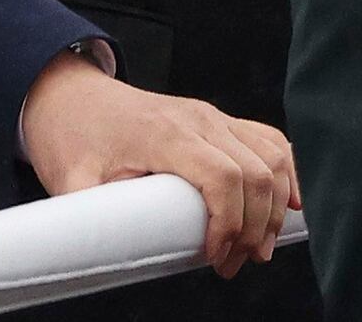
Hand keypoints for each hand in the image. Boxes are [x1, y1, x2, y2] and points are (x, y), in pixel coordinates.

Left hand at [16, 53, 295, 275]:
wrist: (72, 96)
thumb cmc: (73, 136)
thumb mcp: (70, 180)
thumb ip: (88, 217)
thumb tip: (98, 257)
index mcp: (165, 134)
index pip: (223, 176)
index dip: (229, 223)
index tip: (214, 257)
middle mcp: (198, 119)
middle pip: (256, 171)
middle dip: (257, 226)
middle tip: (236, 264)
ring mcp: (212, 117)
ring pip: (271, 154)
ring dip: (276, 205)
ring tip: (259, 247)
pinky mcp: (218, 121)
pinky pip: (267, 139)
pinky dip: (287, 171)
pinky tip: (291, 202)